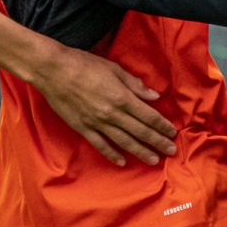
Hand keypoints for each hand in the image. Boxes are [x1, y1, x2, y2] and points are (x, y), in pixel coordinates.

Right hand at [31, 45, 177, 167]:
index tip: (172, 133)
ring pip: (124, 142)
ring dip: (140, 151)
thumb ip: (134, 85)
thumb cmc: (84, 65)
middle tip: (171, 151)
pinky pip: (100, 145)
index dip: (162, 126)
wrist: (53, 71)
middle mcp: (112, 113)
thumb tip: (153, 96)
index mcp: (122, 97)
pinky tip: (122, 162)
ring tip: (154, 160)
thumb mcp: (114, 69)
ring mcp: (97, 123)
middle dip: (157, 142)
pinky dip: (112, 154)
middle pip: (140, 131)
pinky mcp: (83, 128)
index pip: (148, 116)